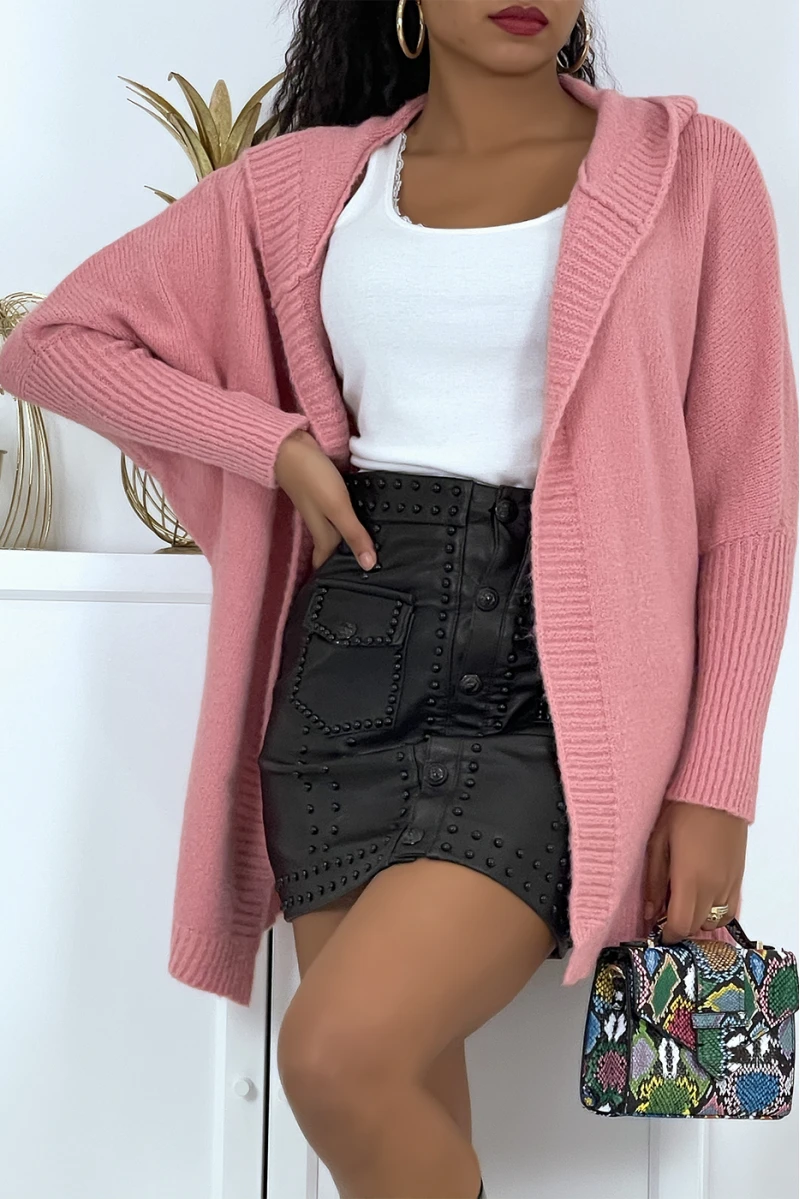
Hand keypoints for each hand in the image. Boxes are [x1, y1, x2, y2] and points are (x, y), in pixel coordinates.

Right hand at [275, 429, 376, 570]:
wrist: (288, 445)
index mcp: (322, 532)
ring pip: (336, 528)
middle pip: (333, 545)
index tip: (348, 586)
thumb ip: (354, 534)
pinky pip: (338, 510)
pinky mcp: (323, 490)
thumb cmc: (311, 476)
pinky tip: (360, 514)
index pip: (329, 560)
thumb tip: (369, 565)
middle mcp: (320, 521)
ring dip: (348, 537)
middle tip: (366, 567)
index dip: (337, 572)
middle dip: (345, 557)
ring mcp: (321, 505)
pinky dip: (349, 516)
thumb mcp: (337, 507)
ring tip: (368, 546)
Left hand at [643, 799, 747, 943]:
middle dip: (680, 926)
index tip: (657, 929)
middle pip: (697, 927)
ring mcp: (729, 885)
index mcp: (690, 881)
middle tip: (666, 913)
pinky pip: (730, 910)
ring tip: (684, 903)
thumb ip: (655, 882)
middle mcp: (713, 888)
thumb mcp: (658, 844)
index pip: (681, 926)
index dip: (668, 934)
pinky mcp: (739, 878)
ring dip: (698, 919)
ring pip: (715, 921)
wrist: (716, 794)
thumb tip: (650, 913)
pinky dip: (716, 912)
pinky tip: (703, 898)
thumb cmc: (681, 813)